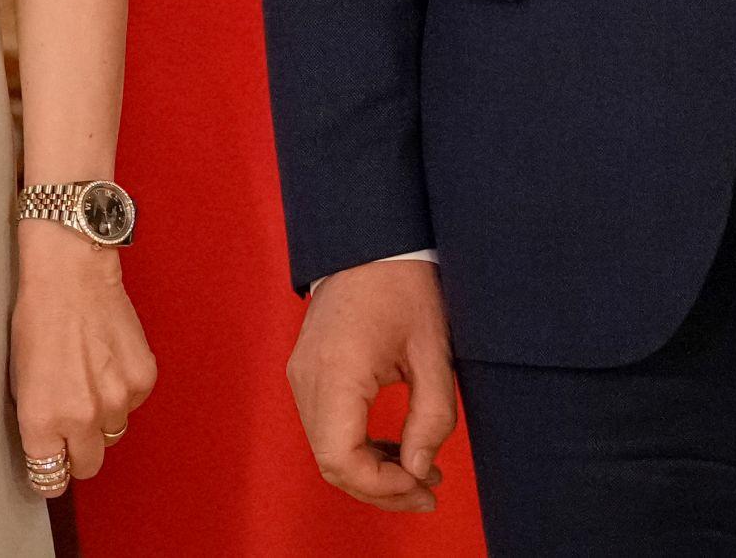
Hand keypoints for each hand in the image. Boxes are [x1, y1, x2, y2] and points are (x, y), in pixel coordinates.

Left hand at [9, 221, 155, 487]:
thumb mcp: (18, 375)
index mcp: (42, 418)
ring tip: (86, 376)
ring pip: (113, 433)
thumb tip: (45, 444)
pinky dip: (122, 390)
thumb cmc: (37, 313)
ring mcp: (117, 399)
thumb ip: (35, 418)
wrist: (71, 271)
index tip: (49, 466)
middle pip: (87, 466)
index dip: (48, 473)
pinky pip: (132, 404)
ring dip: (102, 416)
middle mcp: (82, 416)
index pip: (49, 479)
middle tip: (69, 423)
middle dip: (77, 451)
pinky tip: (105, 359)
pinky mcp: (142, 380)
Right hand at [287, 257, 455, 511]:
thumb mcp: (433, 354)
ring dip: (371, 471)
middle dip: (381, 489)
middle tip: (428, 493)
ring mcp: (301, 374)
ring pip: (326, 450)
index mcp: (337, 372)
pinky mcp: (307, 371)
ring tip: (420, 472)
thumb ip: (430, 419)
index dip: (383, 488)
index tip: (424, 486)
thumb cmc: (405, 287)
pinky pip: (325, 427)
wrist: (371, 241)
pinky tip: (394, 447)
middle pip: (331, 462)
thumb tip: (417, 469)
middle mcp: (308, 377)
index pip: (342, 459)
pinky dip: (357, 448)